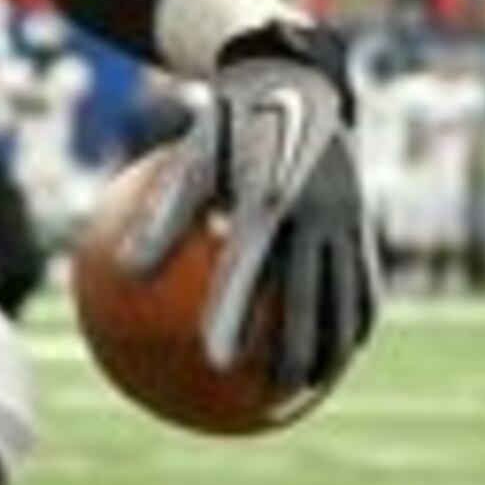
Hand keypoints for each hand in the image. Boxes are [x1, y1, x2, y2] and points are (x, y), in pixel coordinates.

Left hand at [119, 18, 376, 395]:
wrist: (294, 81)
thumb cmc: (226, 128)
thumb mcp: (188, 165)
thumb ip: (161, 220)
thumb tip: (121, 275)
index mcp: (265, 198)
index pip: (247, 273)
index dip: (232, 320)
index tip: (215, 366)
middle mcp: (313, 213)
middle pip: (308, 302)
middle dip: (294, 357)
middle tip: (273, 403)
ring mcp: (346, 219)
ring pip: (346, 300)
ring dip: (333, 350)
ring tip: (314, 392)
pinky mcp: (362, 222)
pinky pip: (363, 281)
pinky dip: (354, 318)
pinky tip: (340, 352)